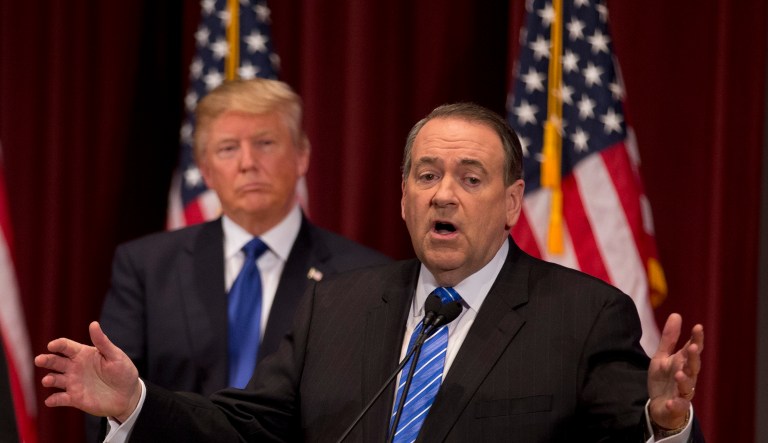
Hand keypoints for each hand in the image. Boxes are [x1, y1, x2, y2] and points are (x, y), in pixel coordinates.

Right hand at [34, 321, 141, 422]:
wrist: (128, 395)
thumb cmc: (123, 372)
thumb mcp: (115, 355)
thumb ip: (102, 342)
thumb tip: (93, 324)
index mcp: (83, 354)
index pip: (66, 346)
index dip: (58, 344)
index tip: (52, 346)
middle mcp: (75, 367)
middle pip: (55, 361)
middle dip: (46, 360)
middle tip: (39, 360)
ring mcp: (73, 382)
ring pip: (54, 379)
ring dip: (49, 379)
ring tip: (48, 380)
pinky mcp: (74, 398)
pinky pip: (60, 399)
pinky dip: (53, 400)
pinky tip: (50, 400)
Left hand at [647, 313, 703, 429]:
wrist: (660, 406)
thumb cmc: (664, 379)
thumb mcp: (662, 357)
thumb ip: (669, 338)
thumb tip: (676, 314)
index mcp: (683, 363)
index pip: (693, 349)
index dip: (696, 339)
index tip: (698, 326)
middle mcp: (687, 376)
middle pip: (693, 367)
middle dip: (694, 358)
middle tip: (693, 347)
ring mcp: (683, 392)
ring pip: (688, 386)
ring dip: (684, 380)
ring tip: (679, 374)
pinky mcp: (677, 407)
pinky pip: (679, 406)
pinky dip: (676, 404)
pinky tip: (671, 402)